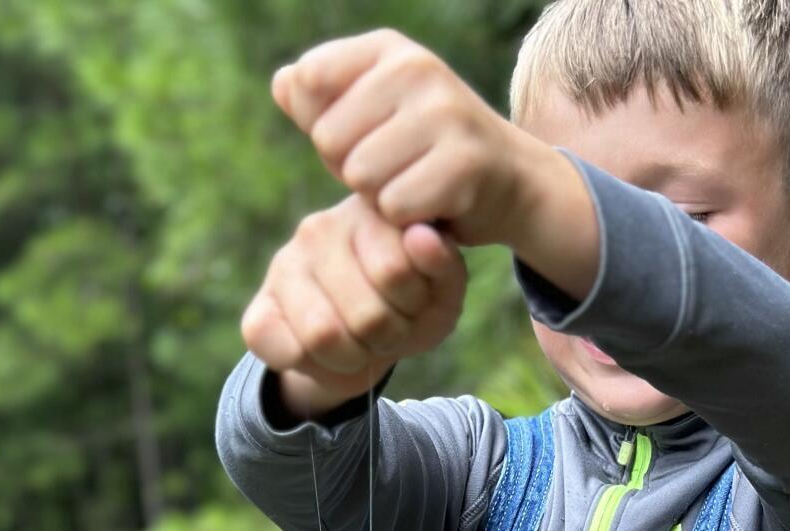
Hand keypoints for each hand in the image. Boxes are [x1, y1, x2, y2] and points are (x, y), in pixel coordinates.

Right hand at [240, 193, 466, 416]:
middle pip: (365, 313)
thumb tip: (422, 237)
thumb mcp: (440, 292)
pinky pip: (279, 349)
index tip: (416, 301)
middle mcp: (320, 229)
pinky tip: (326, 356)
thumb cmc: (409, 307)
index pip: (394, 270)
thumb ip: (442, 265)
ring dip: (354, 357)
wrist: (368, 344)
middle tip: (387, 328)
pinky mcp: (259, 311)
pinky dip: (314, 369)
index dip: (414, 305)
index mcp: (368, 212)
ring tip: (361, 341)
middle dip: (387, 337)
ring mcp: (284, 268)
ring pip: (323, 335)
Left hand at [272, 29, 543, 248]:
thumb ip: (317, 103)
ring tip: (413, 188)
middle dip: (353, 170)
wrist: (506, 180)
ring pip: (361, 177)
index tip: (365, 138)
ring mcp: (444, 113)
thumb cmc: (421, 152)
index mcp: (387, 49)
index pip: (309, 82)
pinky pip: (395, 206)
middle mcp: (416, 68)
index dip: (326, 129)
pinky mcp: (463, 163)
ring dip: (379, 200)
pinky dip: (406, 221)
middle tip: (395, 171)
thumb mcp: (368, 119)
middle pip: (330, 139)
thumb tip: (283, 84)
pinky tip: (432, 208)